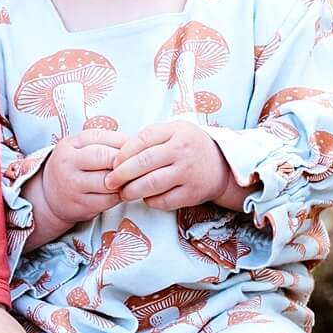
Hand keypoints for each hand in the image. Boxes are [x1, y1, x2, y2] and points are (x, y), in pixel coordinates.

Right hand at [26, 127, 125, 239]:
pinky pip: (109, 200)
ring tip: (128, 179)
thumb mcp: (81, 148)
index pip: (103, 138)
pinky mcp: (80, 206)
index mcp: (70, 144)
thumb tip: (136, 144)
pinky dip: (119, 196)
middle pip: (106, 158)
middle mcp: (68, 163)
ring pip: (110, 181)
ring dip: (124, 181)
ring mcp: (72, 186)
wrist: (49, 197)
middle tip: (136, 165)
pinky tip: (119, 192)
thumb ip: (105, 142)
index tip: (135, 150)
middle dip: (125, 162)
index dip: (123, 144)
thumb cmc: (73, 168)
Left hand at [106, 120, 244, 210]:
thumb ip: (150, 138)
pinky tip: (146, 198)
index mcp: (176, 131)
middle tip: (110, 181)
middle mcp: (182, 150)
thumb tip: (118, 154)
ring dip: (132, 191)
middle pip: (144, 163)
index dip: (123, 153)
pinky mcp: (192, 193)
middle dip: (122, 174)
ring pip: (152, 184)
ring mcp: (188, 173)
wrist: (222, 166)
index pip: (142, 139)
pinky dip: (150, 201)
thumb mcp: (174, 132)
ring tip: (123, 193)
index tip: (113, 163)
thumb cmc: (188, 147)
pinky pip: (164, 201)